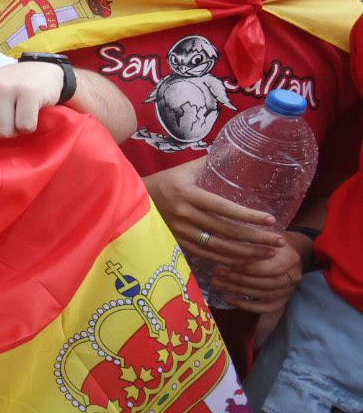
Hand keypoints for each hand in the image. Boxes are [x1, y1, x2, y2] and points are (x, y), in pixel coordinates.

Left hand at [0, 61, 60, 138]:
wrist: (40, 72)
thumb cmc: (4, 89)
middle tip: (6, 116)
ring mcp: (5, 88)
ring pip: (4, 132)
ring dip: (14, 130)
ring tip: (17, 114)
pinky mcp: (28, 93)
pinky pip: (25, 126)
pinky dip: (29, 126)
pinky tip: (30, 113)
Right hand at [143, 158, 282, 264]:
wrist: (134, 199)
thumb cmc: (165, 181)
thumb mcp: (184, 169)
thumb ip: (209, 164)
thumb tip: (236, 152)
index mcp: (187, 193)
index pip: (223, 208)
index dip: (247, 216)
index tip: (270, 220)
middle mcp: (183, 215)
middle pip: (225, 231)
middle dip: (255, 238)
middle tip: (278, 241)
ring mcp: (180, 232)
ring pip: (219, 248)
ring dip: (246, 253)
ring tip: (268, 252)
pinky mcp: (178, 244)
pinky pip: (207, 255)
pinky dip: (228, 260)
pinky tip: (246, 260)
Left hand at [209, 241, 304, 313]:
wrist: (290, 251)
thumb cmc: (271, 241)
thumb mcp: (264, 236)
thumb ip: (252, 243)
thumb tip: (226, 247)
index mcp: (290, 258)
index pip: (268, 268)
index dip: (247, 268)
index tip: (228, 264)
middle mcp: (293, 276)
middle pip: (265, 283)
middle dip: (239, 279)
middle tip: (218, 274)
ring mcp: (289, 289)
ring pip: (264, 295)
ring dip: (238, 290)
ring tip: (217, 283)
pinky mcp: (283, 299)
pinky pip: (267, 308)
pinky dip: (247, 306)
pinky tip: (229, 299)